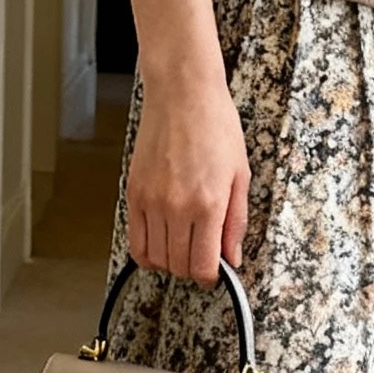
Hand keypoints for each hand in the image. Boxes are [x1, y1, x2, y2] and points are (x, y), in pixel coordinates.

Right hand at [125, 70, 250, 284]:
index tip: (215, 273)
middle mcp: (176, 208)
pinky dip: (147, 252)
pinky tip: (160, 244)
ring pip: (156, 257)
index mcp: (208, 205)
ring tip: (183, 249)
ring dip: (170, 262)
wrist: (183, 94)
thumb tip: (233, 257)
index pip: (204, 265)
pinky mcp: (133, 193)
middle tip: (202, 258)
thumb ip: (235, 222)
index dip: (212, 278)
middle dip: (193, 271)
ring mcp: (151, 202)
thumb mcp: (240, 175)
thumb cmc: (216, 126)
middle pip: (179, 266)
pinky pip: (135, 240)